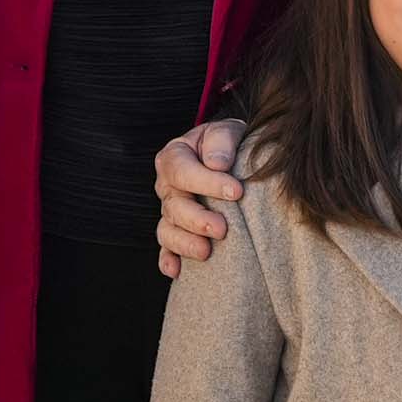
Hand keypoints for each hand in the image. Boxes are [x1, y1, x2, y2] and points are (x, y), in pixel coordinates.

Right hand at [154, 118, 244, 276]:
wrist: (232, 157)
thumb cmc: (229, 144)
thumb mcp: (227, 130)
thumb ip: (221, 140)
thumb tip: (217, 163)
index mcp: (175, 157)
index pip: (182, 171)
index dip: (207, 182)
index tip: (236, 192)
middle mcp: (167, 186)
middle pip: (173, 205)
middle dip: (196, 219)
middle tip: (222, 228)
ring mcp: (170, 211)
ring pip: (167, 230)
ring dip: (184, 243)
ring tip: (206, 251)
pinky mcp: (177, 232)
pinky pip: (166, 249)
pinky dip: (168, 260)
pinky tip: (177, 271)